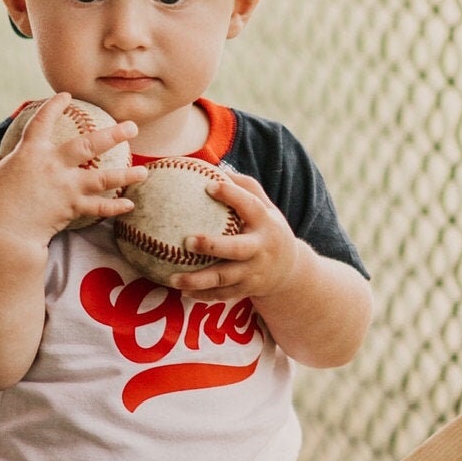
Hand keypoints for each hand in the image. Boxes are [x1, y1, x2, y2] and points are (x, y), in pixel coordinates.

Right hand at [0, 95, 143, 244]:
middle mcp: (53, 165)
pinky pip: (99, 208)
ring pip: (103, 177)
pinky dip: (115, 208)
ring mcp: (66, 186)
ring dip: (126, 175)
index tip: (66, 96)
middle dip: (113, 134)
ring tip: (143, 172)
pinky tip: (130, 205)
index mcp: (31, 152)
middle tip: (131, 126)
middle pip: (89, 144)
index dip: (54, 106)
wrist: (7, 232)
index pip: (43, 121)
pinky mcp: (73, 207)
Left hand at [173, 169, 304, 299]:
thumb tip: (213, 165)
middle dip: (212, 246)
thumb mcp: (265, 207)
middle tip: (187, 240)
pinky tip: (181, 290)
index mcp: (265, 223)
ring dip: (198, 280)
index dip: (231, 195)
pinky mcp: (246, 290)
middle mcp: (261, 249)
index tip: (208, 185)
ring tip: (172, 278)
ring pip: (224, 278)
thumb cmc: (267, 230)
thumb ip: (244, 187)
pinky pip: (221, 294)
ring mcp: (254, 272)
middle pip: (236, 249)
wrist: (289, 271)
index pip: (250, 205)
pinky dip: (202, 295)